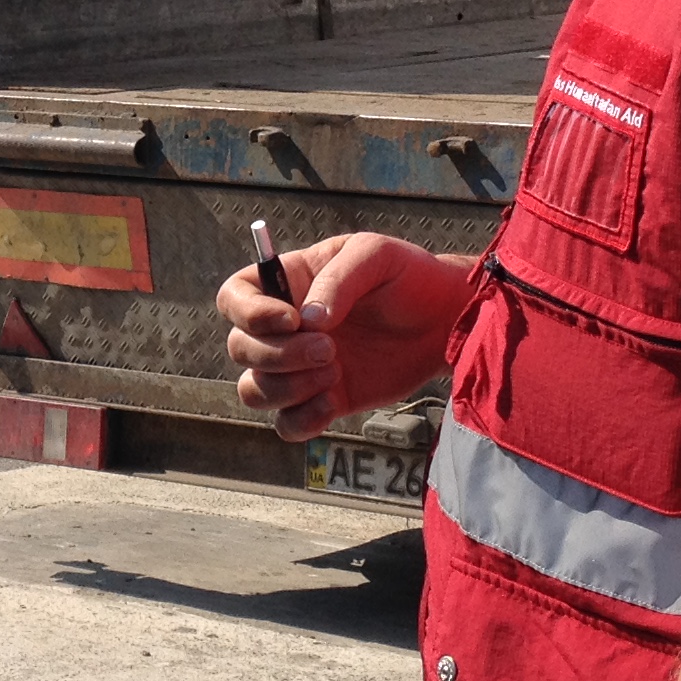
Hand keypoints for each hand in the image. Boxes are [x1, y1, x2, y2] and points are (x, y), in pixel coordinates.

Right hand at [217, 232, 473, 441]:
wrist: (446, 321)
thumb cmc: (408, 276)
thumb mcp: (375, 256)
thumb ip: (338, 281)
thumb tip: (307, 321)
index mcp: (288, 284)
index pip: (234, 298)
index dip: (249, 313)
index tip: (292, 321)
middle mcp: (285, 328)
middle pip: (239, 348)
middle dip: (278, 355)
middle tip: (330, 350)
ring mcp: (300, 367)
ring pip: (253, 390)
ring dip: (286, 388)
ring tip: (335, 372)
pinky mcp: (323, 399)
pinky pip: (286, 424)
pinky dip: (301, 420)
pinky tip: (333, 402)